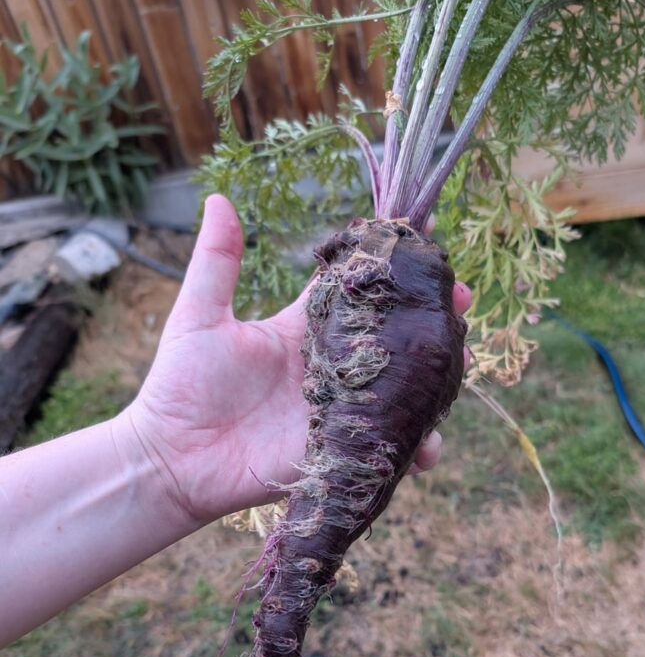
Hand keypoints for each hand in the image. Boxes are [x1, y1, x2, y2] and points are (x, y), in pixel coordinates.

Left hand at [122, 195, 471, 524]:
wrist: (172, 458)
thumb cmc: (181, 386)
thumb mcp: (199, 317)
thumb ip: (217, 262)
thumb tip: (219, 197)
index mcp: (306, 328)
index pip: (359, 288)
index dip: (392, 265)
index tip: (427, 234)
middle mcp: (333, 367)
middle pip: (395, 337)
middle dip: (433, 319)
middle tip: (459, 300)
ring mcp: (342, 410)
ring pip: (404, 390)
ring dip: (438, 378)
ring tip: (460, 360)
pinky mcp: (343, 450)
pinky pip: (390, 447)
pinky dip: (417, 447)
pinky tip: (428, 442)